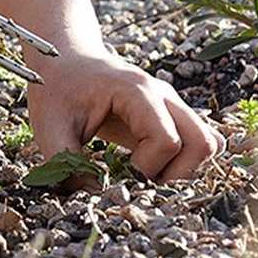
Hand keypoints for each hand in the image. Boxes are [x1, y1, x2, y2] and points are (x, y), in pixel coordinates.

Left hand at [26, 47, 225, 183]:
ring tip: (149, 173)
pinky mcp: (171, 114)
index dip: (148, 168)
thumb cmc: (58, 90)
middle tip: (142, 179)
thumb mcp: (49, 125)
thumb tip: (96, 198)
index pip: (167, 140)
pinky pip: (200, 141)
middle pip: (202, 141)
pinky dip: (187, 162)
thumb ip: (66, 163)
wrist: (65, 59)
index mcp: (135, 91)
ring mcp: (171, 103)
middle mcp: (162, 94)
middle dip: (177, 174)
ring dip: (185, 169)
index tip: (121, 170)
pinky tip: (155, 166)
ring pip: (208, 142)